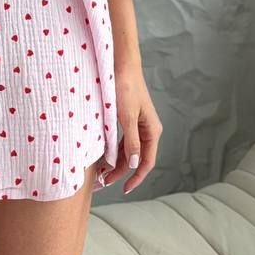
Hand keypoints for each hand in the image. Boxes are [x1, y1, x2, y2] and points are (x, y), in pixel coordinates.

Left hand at [97, 65, 161, 194]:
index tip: (124, 189)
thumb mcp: (127, 116)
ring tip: (102, 173)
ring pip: (129, 150)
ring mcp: (138, 125)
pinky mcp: (129, 120)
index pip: (146, 162)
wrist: (121, 66)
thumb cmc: (126, 88)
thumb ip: (131, 141)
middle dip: (122, 172)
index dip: (136, 178)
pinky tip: (105, 156)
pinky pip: (123, 141)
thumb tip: (135, 163)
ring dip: (117, 162)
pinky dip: (115, 150)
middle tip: (105, 182)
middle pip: (136, 158)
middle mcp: (147, 130)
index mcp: (152, 131)